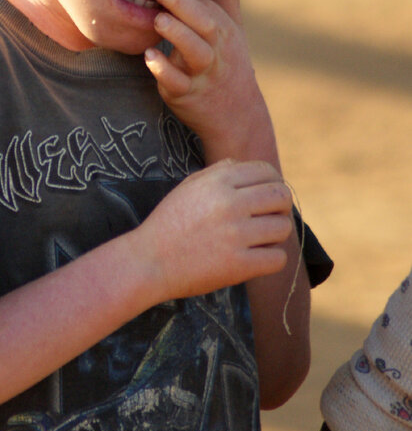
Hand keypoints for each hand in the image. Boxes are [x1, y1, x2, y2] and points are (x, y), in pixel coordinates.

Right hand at [140, 159, 290, 301]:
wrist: (148, 261)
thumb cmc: (169, 223)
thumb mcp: (188, 187)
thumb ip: (217, 172)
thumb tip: (242, 165)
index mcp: (217, 182)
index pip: (267, 172)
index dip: (272, 183)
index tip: (265, 198)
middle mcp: (229, 204)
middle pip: (281, 197)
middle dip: (280, 207)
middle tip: (268, 218)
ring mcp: (235, 235)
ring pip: (283, 228)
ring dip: (275, 235)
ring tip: (258, 240)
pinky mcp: (239, 265)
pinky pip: (278, 259)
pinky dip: (271, 259)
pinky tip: (255, 259)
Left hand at [143, 0, 276, 164]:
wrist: (237, 115)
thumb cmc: (229, 62)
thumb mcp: (233, 27)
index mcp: (225, 31)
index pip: (207, 7)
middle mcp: (218, 50)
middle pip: (207, 24)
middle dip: (184, 6)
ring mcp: (204, 74)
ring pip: (195, 53)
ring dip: (177, 35)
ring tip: (158, 20)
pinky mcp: (188, 96)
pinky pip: (177, 84)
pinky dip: (164, 71)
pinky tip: (149, 57)